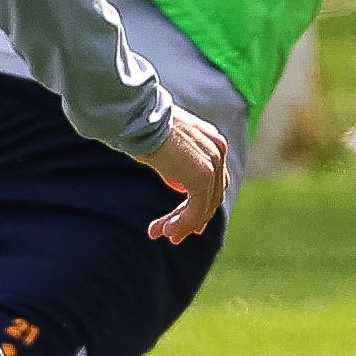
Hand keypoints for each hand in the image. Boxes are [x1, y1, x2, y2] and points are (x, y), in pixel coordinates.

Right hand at [127, 104, 232, 244]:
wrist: (137, 119)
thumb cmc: (140, 127)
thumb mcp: (162, 145)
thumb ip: (174, 161)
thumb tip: (173, 177)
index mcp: (211, 140)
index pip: (213, 180)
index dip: (201, 205)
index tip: (182, 223)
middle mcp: (218, 149)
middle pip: (211, 196)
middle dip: (190, 219)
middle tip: (171, 236)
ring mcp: (213, 163)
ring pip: (204, 206)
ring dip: (182, 225)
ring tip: (160, 234)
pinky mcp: (203, 176)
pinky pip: (196, 210)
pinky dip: (182, 223)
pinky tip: (166, 230)